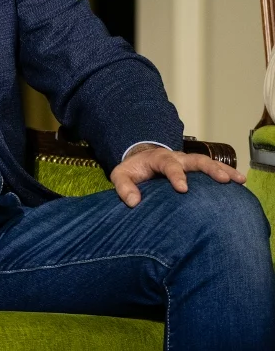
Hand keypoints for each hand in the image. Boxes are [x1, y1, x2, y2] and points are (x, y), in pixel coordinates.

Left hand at [110, 144, 245, 207]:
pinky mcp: (196, 169)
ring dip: (224, 170)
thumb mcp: (121, 176)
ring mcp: (188, 162)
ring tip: (240, 180)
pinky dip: (227, 173)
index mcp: (158, 158)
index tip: (183, 189)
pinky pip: (213, 169)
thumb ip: (124, 187)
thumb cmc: (133, 171)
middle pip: (196, 160)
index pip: (169, 165)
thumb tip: (133, 202)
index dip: (176, 176)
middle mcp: (177, 158)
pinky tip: (240, 183)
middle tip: (223, 180)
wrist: (141, 160)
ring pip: (208, 162)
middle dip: (210, 169)